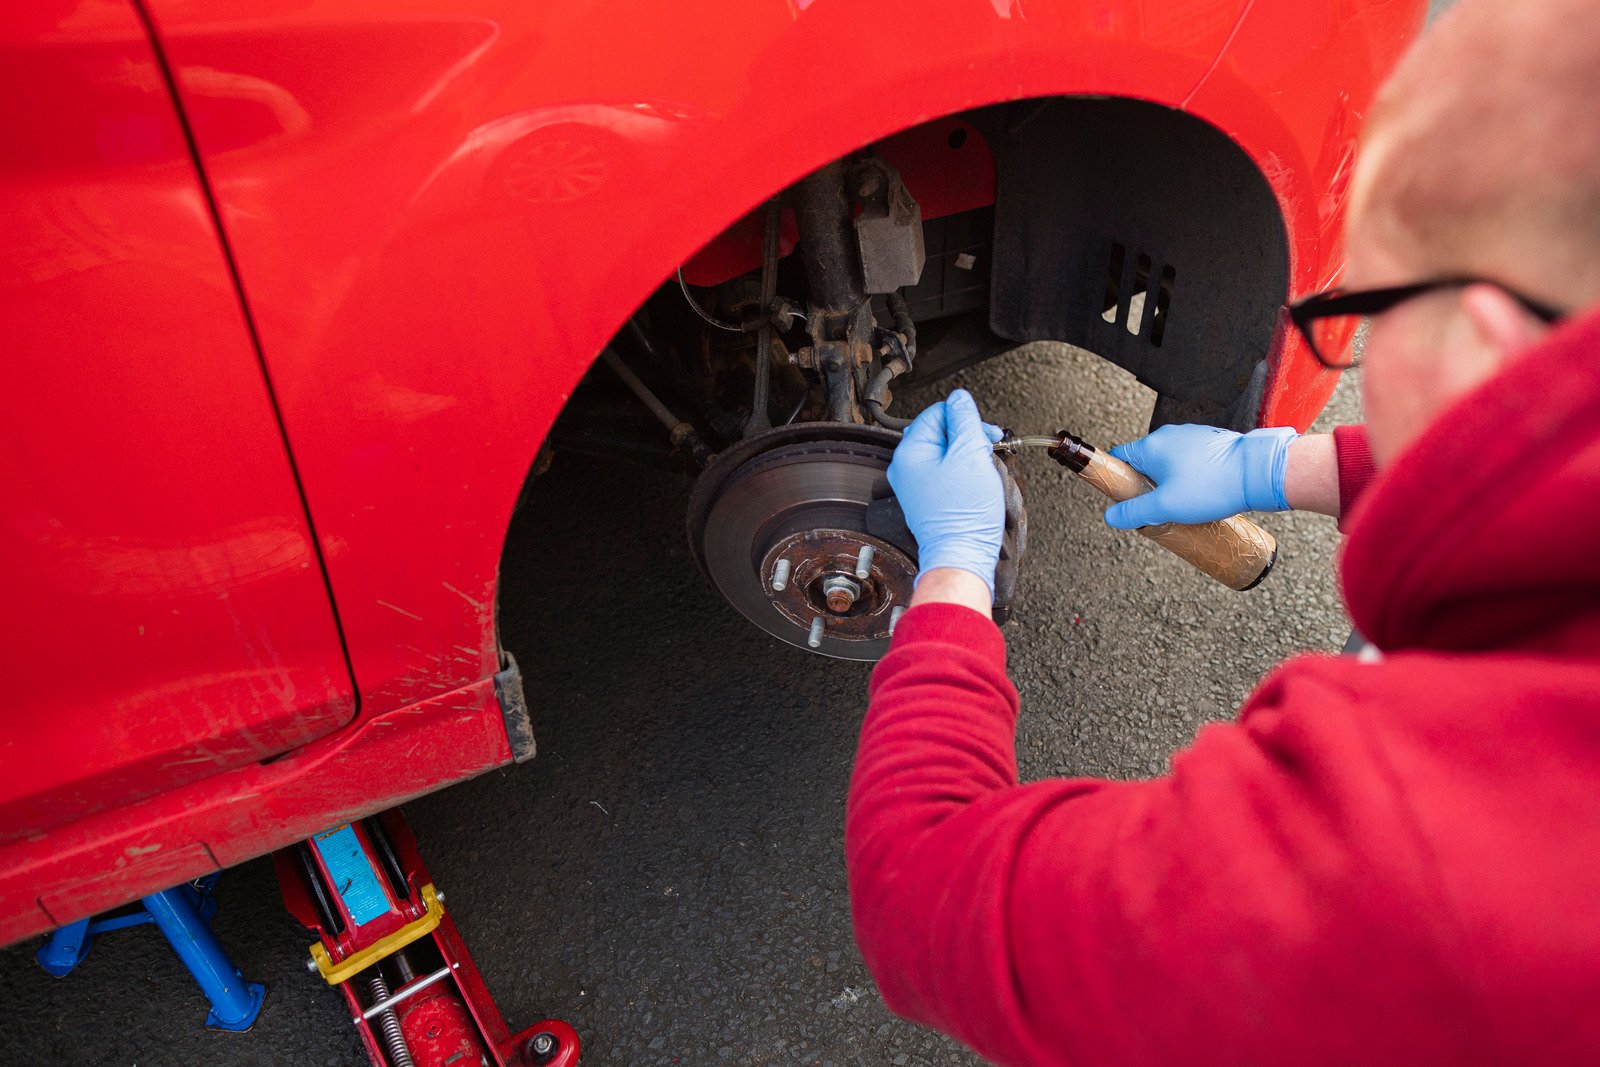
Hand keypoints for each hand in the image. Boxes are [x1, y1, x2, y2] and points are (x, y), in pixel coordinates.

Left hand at [888, 389, 1005, 593]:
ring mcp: (915, 485)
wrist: (962, 554)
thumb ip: (964, 419)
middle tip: (989, 447)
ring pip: (945, 453)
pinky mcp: (928, 499)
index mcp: (910, 452)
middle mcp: (906, 467)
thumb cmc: (965, 512)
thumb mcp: (970, 454)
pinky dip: (964, 472)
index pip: (936, 413)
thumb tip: (959, 398)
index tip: (987, 431)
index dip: (965, 417)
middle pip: (940, 432)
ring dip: (969, 454)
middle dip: (968, 436)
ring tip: (985, 468)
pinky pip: (946, 473)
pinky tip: (977, 482)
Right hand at [1104, 424, 1298, 528]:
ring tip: (1184, 503)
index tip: (1124, 498)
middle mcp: (1169, 435)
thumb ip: (1134, 512)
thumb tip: (1111, 517)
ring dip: (1170, 482)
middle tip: (1158, 508)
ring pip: (1169, 462)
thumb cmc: (1212, 486)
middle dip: (1147, 486)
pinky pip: (1189, 461)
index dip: (1117, 479)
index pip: (1119, 457)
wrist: (1257, 473)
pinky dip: (1189, 476)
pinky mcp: (1210, 443)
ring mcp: (1192, 436)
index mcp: (1152, 445)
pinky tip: (1201, 493)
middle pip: (1145, 462)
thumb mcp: (1165, 506)